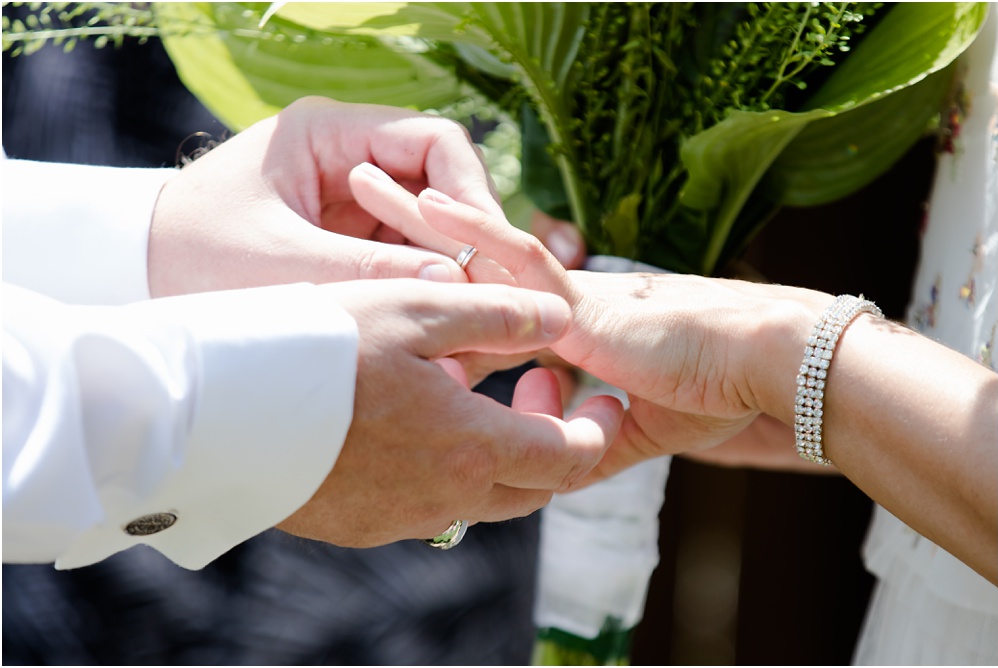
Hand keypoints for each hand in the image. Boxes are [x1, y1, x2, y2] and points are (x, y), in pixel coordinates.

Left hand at [148, 96, 506, 296]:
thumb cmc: (188, 256)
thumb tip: (454, 284)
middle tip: (489, 302)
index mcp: (328, 135)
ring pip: (430, 232)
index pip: (434, 143)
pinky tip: (431, 336)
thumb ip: (366, 273)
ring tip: (462, 330)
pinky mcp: (346, 244)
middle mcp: (348, 162)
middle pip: (441, 190)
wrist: (131, 278)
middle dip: (467, 245)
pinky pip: (405, 262)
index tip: (488, 250)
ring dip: (449, 277)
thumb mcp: (279, 267)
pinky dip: (422, 296)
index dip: (471, 193)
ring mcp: (350, 204)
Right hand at [275, 279, 624, 545]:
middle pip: (532, 488)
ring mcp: (398, 519)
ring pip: (479, 497)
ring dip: (498, 451)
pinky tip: (414, 420)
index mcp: (470, 448)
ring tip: (470, 389)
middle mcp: (442, 499)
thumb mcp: (417, 309)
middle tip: (539, 381)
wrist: (210, 410)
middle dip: (555, 439)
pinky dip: (446, 466)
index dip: (597, 428)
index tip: (601, 395)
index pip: (569, 459)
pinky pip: (425, 503)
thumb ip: (500, 315)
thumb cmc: (314, 347)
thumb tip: (563, 322)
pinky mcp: (358, 525)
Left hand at [346, 167, 827, 481]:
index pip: (492, 306)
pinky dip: (475, 235)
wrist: (761, 371)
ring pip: (480, 250)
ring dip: (419, 217)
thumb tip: (542, 442)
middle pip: (469, 264)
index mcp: (569, 328)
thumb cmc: (714, 393)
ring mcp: (569, 297)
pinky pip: (521, 262)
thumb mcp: (630, 428)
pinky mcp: (585, 300)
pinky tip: (432, 204)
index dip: (445, 288)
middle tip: (360, 197)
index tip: (395, 278)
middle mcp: (560, 302)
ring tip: (363, 182)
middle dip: (412, 235)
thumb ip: (580, 438)